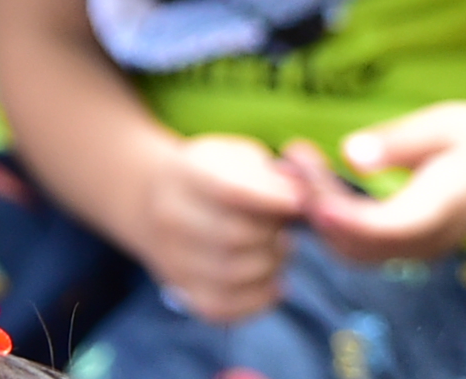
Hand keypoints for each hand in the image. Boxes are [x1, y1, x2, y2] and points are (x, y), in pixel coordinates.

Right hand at [131, 133, 304, 323]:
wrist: (158, 200)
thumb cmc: (218, 173)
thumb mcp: (242, 157)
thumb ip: (274, 174)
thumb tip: (307, 200)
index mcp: (187, 174)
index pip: (230, 191)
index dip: (271, 199)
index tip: (299, 201)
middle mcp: (171, 219)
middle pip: (234, 236)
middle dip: (274, 233)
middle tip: (286, 226)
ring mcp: (173, 259)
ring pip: (232, 274)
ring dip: (271, 264)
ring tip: (279, 247)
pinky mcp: (183, 291)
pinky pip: (222, 307)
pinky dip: (257, 299)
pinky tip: (274, 281)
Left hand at [282, 106, 465, 265]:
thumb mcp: (444, 124)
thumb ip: (397, 142)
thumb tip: (350, 154)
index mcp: (439, 210)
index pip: (380, 226)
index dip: (339, 213)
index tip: (305, 185)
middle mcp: (428, 242)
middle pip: (357, 242)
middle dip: (317, 205)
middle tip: (292, 158)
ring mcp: (422, 251)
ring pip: (356, 252)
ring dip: (323, 217)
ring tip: (300, 170)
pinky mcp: (415, 249)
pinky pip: (366, 250)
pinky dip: (339, 226)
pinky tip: (323, 190)